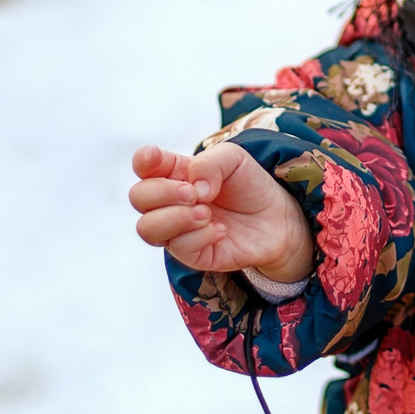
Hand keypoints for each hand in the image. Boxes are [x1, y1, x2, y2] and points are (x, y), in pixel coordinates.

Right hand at [129, 143, 315, 280]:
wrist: (276, 218)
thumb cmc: (250, 185)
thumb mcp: (235, 159)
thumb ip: (210, 163)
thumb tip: (193, 188)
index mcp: (174, 173)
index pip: (143, 166)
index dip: (143, 161)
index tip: (155, 158)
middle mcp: (169, 202)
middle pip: (138, 197)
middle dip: (162, 193)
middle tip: (193, 193)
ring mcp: (177, 229)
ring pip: (147, 228)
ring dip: (175, 218)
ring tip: (206, 213)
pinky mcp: (192, 254)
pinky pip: (179, 248)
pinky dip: (200, 236)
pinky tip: (221, 230)